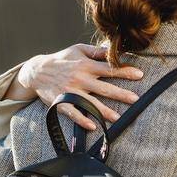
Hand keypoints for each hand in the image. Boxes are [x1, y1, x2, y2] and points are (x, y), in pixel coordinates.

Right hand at [18, 43, 143, 129]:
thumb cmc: (62, 59)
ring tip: (118, 118)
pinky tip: (93, 126)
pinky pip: (73, 113)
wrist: (37, 71)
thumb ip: (96, 51)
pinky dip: (82, 120)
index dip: (125, 71)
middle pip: (104, 88)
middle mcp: (80, 79)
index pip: (109, 68)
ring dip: (105, 112)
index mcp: (86, 65)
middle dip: (121, 94)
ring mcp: (70, 92)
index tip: (139, 75)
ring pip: (90, 103)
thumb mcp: (78, 50)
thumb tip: (113, 49)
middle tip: (135, 100)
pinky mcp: (61, 102)